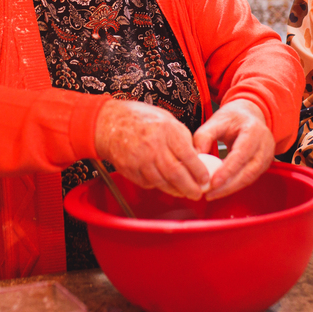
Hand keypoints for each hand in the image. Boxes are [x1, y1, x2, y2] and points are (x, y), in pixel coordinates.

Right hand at [95, 99, 209, 199]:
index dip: (199, 171)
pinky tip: (163, 184)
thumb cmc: (138, 118)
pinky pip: (147, 183)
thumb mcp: (166, 119)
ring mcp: (139, 158)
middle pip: (176, 174)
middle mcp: (153, 145)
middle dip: (190, 188)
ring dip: (175, 190)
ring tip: (183, 192)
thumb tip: (196, 156)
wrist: (108, 122)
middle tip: (197, 193)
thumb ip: (181, 137)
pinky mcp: (128, 169)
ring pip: (162, 182)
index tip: (205, 180)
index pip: (188, 156)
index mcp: (166, 130)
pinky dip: (157, 186)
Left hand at [191, 99, 275, 199]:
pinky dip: (234, 185)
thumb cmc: (233, 118)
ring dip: (230, 189)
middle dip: (228, 186)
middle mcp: (264, 146)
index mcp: (254, 131)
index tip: (213, 182)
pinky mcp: (263, 166)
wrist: (251, 115)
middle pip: (248, 172)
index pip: (242, 154)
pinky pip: (249, 179)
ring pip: (250, 179)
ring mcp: (266, 157)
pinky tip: (220, 189)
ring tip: (212, 194)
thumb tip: (194, 156)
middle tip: (210, 194)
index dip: (228, 170)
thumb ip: (204, 136)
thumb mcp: (216, 120)